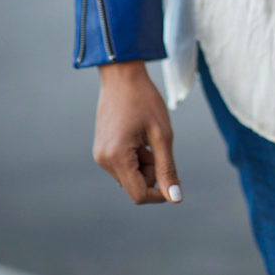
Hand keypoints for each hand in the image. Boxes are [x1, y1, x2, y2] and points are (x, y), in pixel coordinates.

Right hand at [93, 60, 182, 204]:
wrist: (122, 75)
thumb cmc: (145, 100)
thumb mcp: (162, 134)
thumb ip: (167, 168)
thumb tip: (175, 198)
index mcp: (117, 157)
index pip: (139, 194)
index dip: (159, 194)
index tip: (174, 180)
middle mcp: (103, 160)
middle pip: (134, 185)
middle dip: (151, 172)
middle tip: (157, 144)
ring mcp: (99, 155)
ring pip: (128, 175)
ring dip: (143, 164)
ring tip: (146, 136)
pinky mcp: (100, 149)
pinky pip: (121, 164)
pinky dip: (134, 157)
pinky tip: (137, 134)